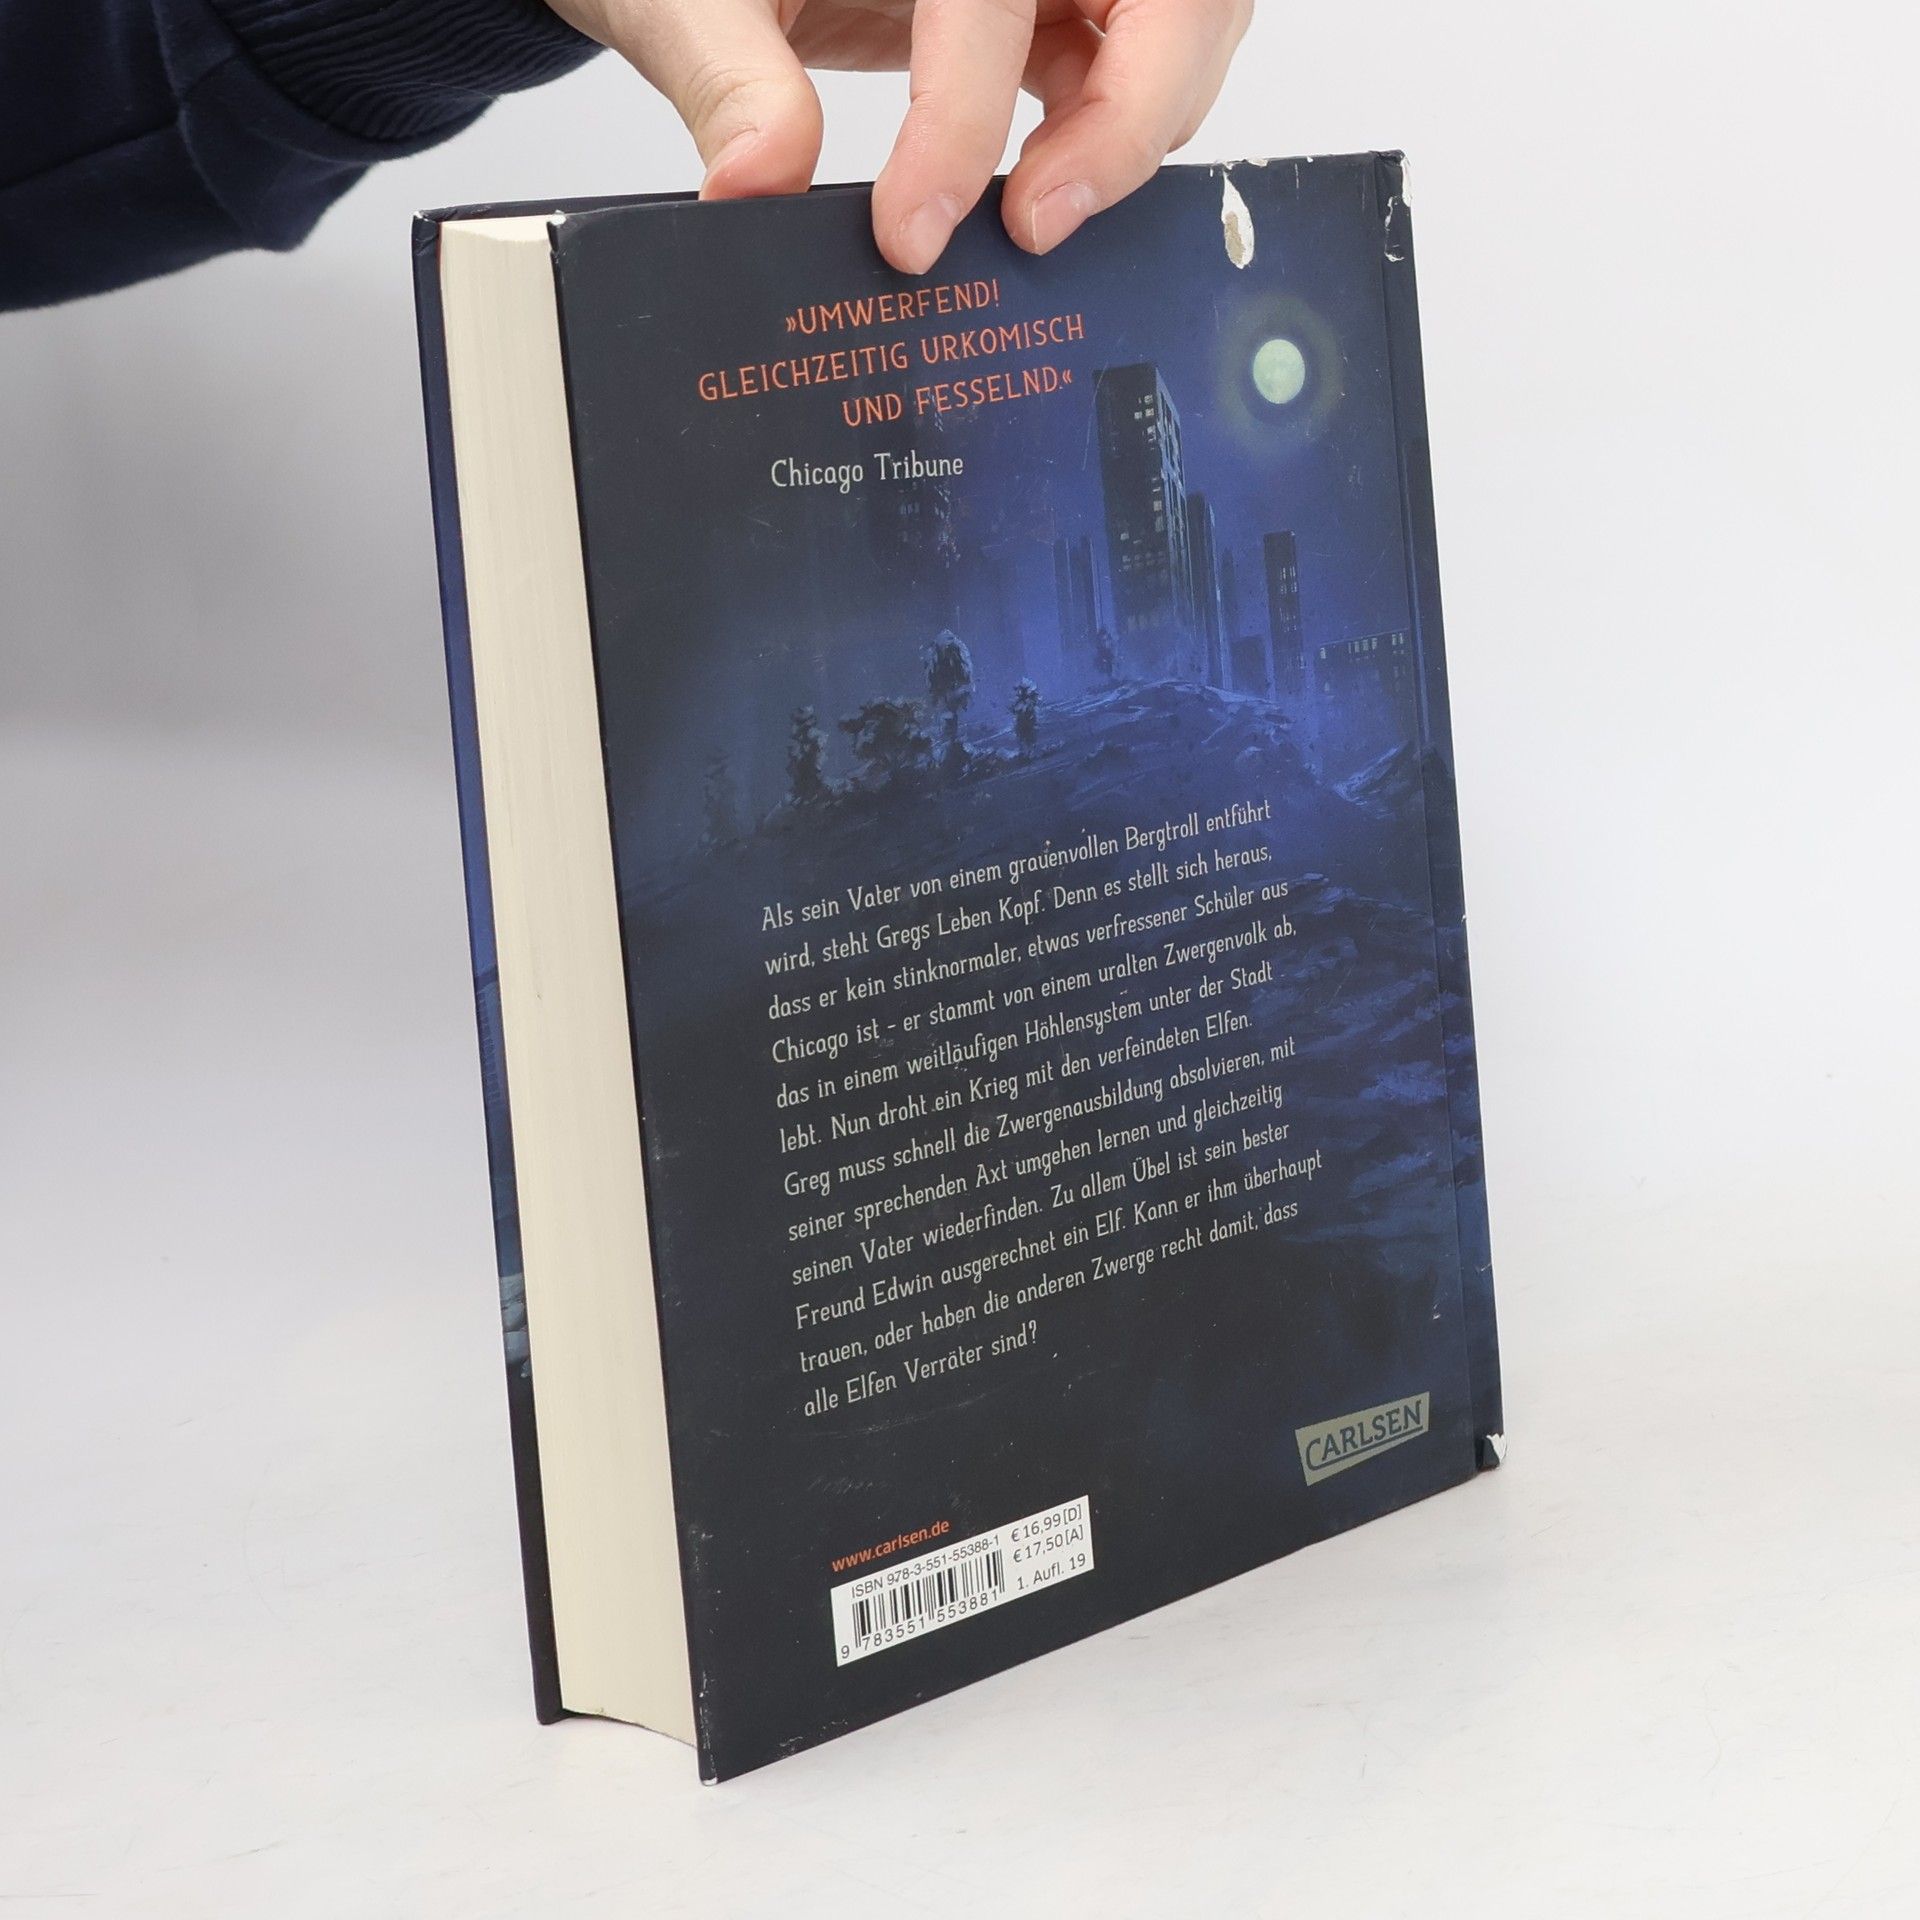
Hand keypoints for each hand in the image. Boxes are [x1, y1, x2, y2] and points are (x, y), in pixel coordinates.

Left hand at [541, 0, 1250, 272]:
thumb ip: (728, 79)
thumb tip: (758, 181)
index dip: (962, 123)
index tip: (910, 234)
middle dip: (1124, 121)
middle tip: (1035, 230)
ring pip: (1178, 32)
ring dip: (1133, 132)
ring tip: (1037, 221)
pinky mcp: (1061, 3)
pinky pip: (1135, 62)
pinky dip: (1111, 135)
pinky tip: (1041, 193)